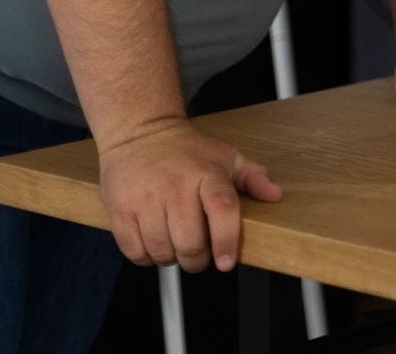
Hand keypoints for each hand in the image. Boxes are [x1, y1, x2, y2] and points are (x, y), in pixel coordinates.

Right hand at [97, 118, 282, 272]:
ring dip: (172, 258)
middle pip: (190, 241)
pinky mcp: (120, 208)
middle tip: (199, 256)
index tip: (226, 262)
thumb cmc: (187, 150)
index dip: (226, 241)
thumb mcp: (226, 156)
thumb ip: (253, 177)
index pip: (222, 210)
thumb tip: (275, 195)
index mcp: (206, 174)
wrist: (139, 132)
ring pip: (162, 250)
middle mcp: (175, 186)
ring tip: (175, 245)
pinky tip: (153, 244)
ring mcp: (145, 198)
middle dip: (198, 260)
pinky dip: (146, 257)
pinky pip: (134, 250)